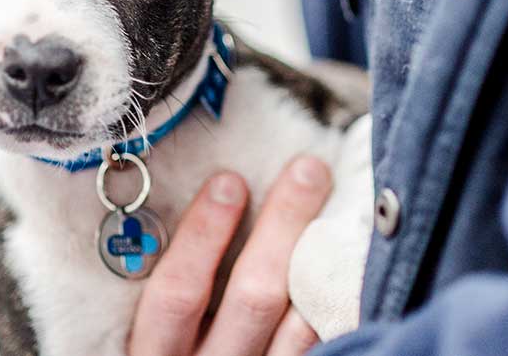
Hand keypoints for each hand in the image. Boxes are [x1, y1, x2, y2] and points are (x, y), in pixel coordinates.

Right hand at [129, 155, 332, 355]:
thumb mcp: (154, 343)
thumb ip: (173, 295)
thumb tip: (214, 198)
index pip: (178, 295)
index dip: (203, 235)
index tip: (230, 181)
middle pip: (253, 297)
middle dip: (283, 226)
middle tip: (307, 171)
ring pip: (300, 326)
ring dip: (323, 260)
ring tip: (341, 206)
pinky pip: (328, 349)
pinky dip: (341, 307)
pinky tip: (353, 268)